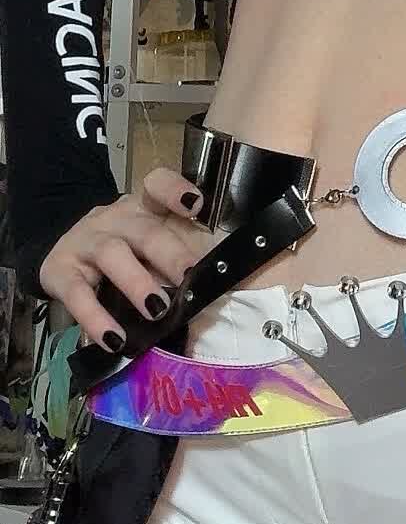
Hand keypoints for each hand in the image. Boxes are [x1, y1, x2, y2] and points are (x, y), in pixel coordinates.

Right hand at [40, 168, 207, 351]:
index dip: (175, 190)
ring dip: (137, 281)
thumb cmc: (127, 255)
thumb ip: (185, 257)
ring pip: (112, 253)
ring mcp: (85, 241)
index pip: (157, 185)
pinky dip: (96, 318)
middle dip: (169, 253)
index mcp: (144, 208)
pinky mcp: (59, 271)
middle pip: (144, 230)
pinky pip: (77, 294)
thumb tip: (229, 284)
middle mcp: (114, 218)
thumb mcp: (153, 247)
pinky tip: (115, 339)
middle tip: (188, 278)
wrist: (65, 258)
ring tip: (157, 309)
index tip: (197, 206)